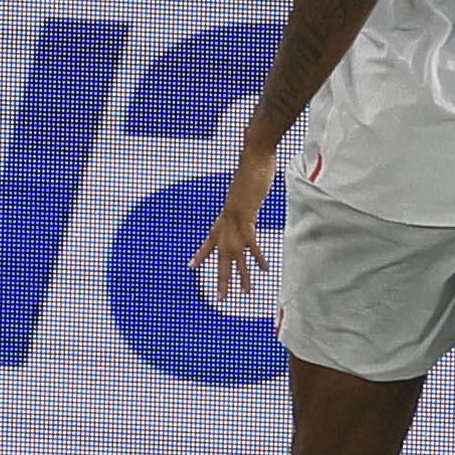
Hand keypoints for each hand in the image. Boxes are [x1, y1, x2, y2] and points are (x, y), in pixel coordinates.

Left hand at [190, 143, 280, 302]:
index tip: (191, 267)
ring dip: (240, 276)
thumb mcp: (245, 189)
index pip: (209, 240)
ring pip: (235, 255)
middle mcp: (226, 221)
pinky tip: (264, 270)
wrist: (254, 155)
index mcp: (224, 215)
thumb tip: (248, 201)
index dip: (201, 254)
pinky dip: (258, 256)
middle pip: (220, 256)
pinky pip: (252, 243)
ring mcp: (235, 220)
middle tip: (219, 299)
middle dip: (220, 278)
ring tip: (244, 293)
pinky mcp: (247, 216)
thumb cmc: (252, 168)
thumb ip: (245, 200)